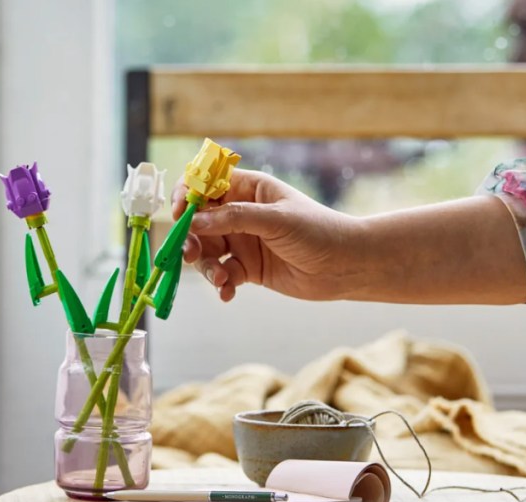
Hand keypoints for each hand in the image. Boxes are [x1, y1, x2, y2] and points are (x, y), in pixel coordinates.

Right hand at [172, 168, 363, 301]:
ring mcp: (243, 241)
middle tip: (190, 253)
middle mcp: (240, 213)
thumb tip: (194, 222)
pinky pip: (222, 275)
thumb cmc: (318, 231)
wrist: (346, 266)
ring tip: (220, 279)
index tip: (180, 213)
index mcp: (248, 189)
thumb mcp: (276, 220)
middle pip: (198, 222)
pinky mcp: (248, 268)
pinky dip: (221, 284)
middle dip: (190, 237)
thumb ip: (234, 219)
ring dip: (205, 266)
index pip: (205, 184)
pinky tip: (229, 293)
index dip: (187, 195)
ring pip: (206, 251)